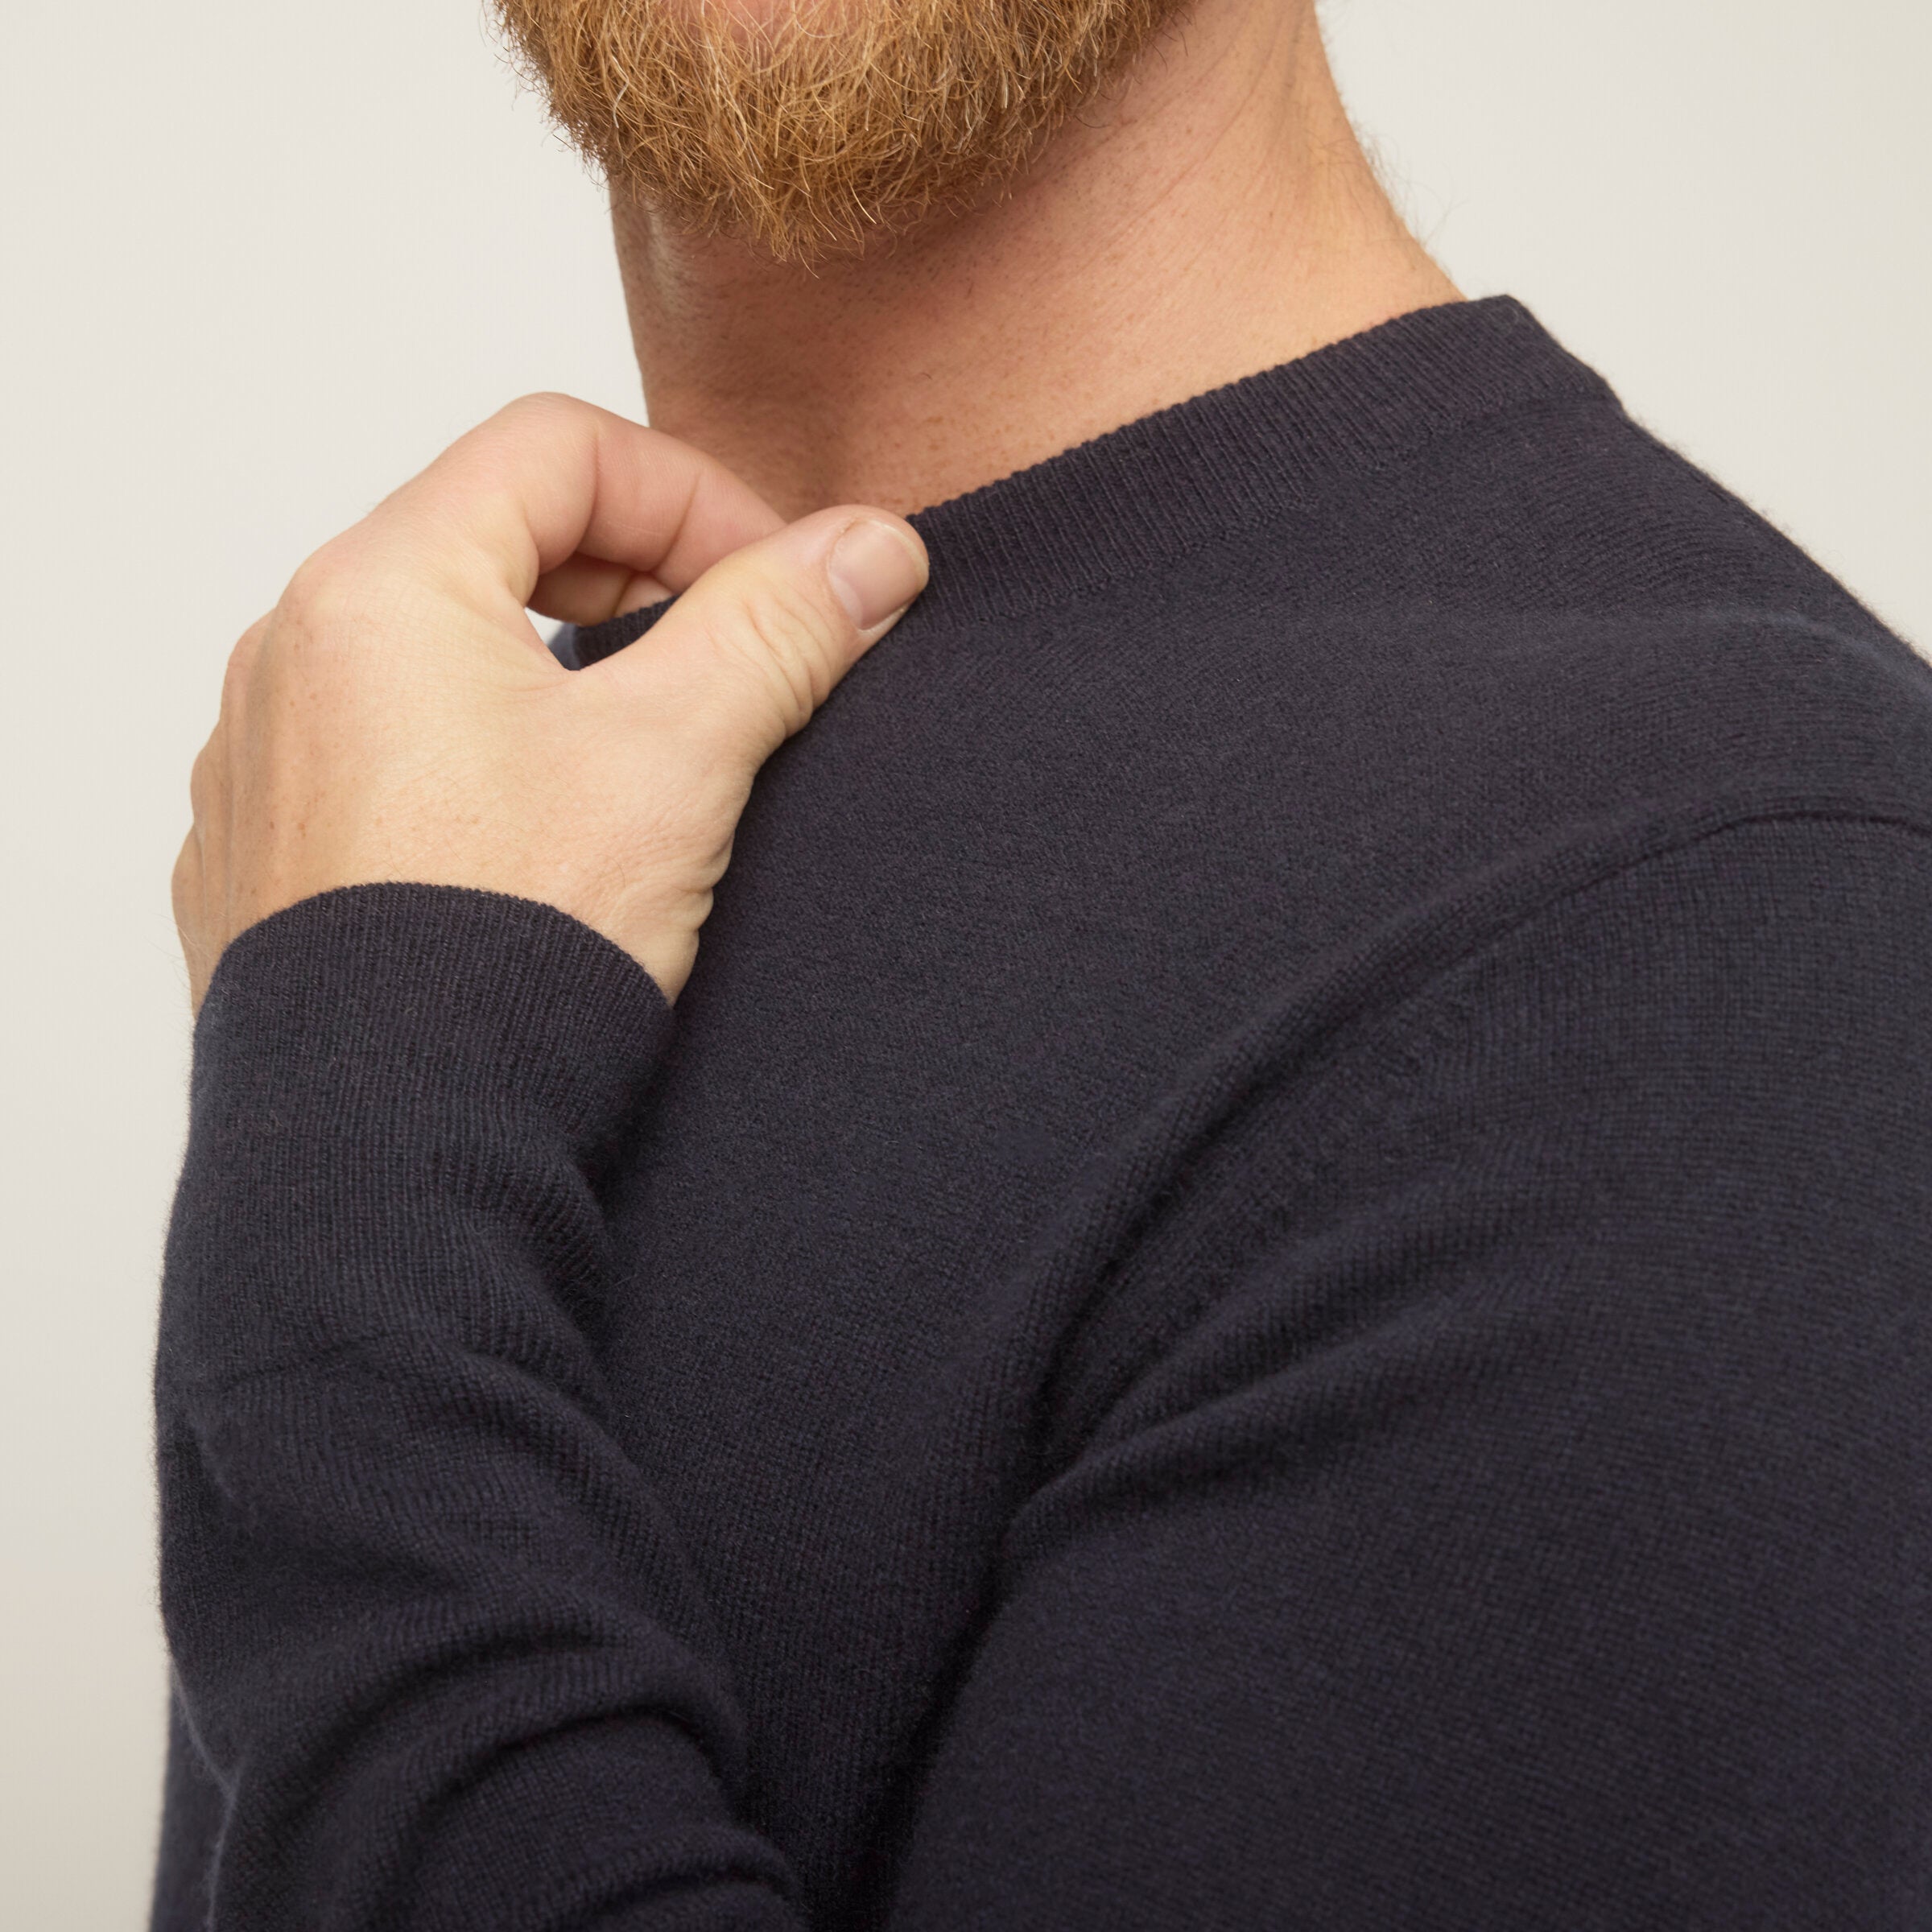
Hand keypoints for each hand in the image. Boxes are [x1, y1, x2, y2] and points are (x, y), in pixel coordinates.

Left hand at [172, 394, 926, 1011]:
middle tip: (731, 665)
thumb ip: (778, 629)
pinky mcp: (268, 860)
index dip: (695, 497)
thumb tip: (873, 551)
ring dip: (558, 675)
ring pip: (439, 656)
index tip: (778, 587)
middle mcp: (291, 656)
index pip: (560, 450)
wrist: (390, 1154)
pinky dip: (481, 762)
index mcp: (377, 589)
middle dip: (636, 584)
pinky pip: (385, 758)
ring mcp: (265, 763)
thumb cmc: (505, 952)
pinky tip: (545, 846)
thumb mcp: (678, 760)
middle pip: (495, 541)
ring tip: (647, 764)